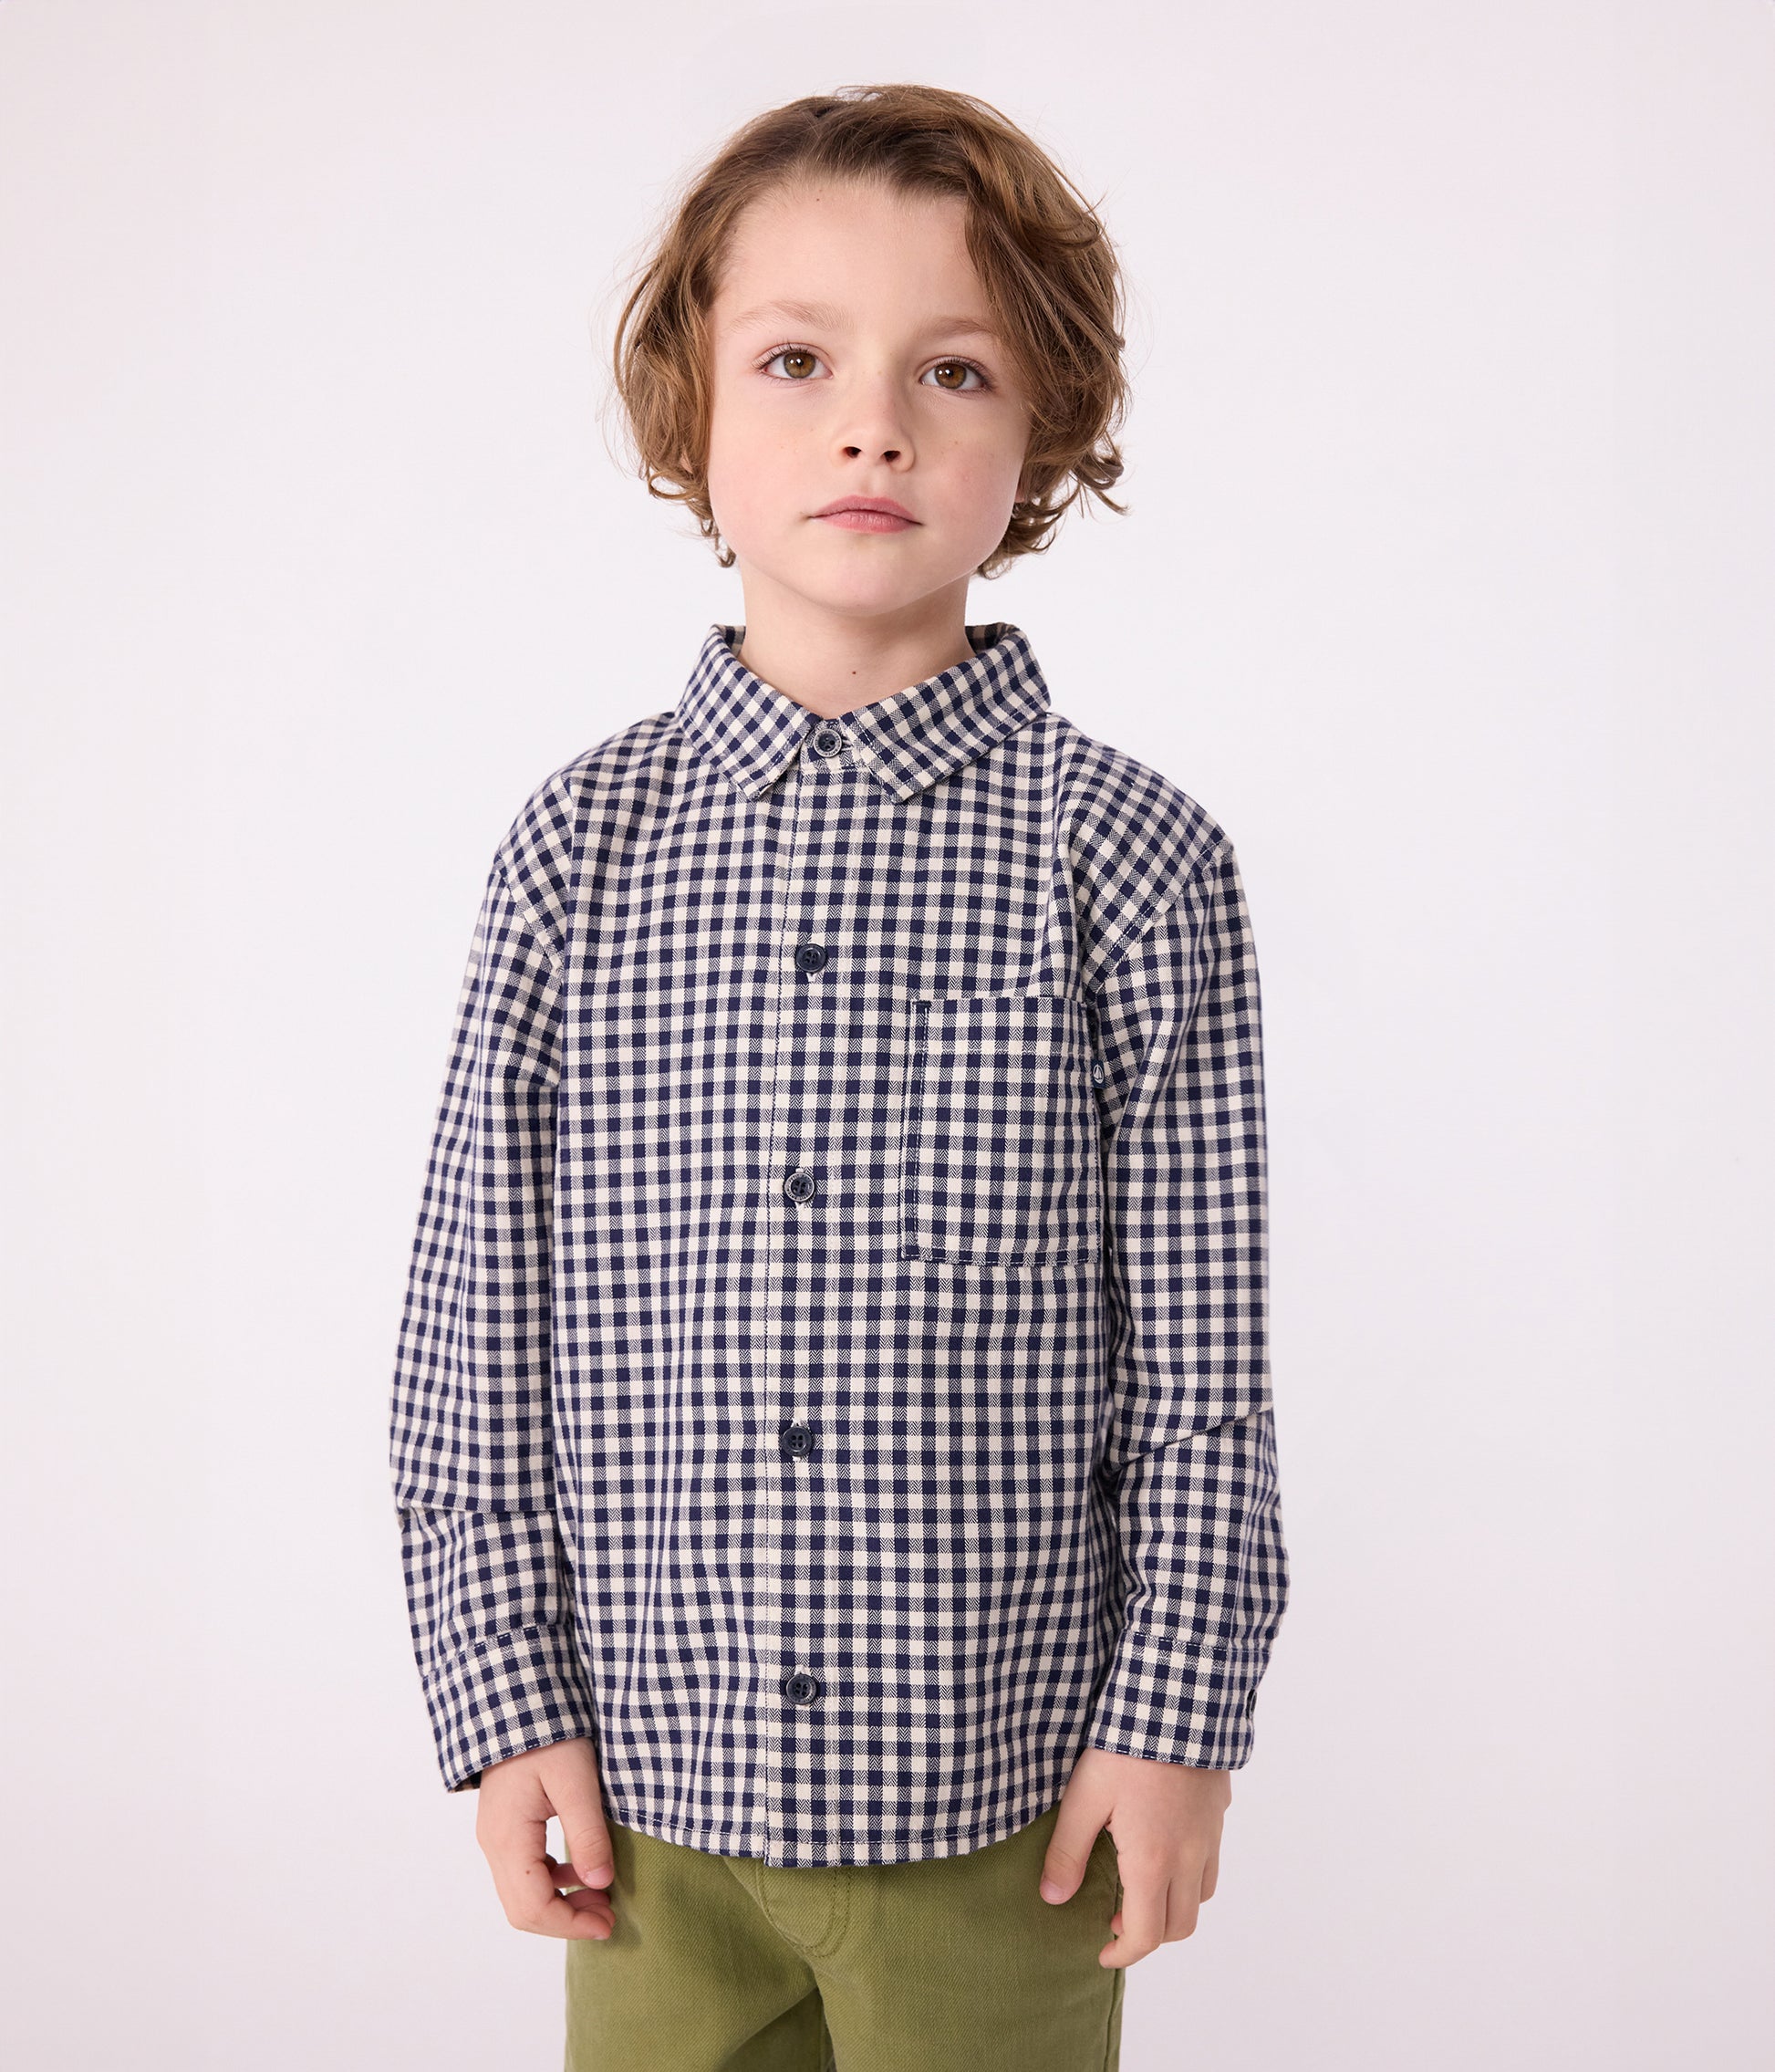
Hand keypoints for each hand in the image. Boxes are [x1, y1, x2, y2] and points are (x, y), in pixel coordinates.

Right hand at [475, 1737, 617, 1939]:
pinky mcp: (504, 1827)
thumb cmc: (548, 1732)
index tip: (608, 1924)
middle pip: (522, 1909)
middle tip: (608, 1918)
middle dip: (566, 1920)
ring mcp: (495, 1836)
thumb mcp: (577, 1780)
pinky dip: (551, 1882)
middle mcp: (493, 1844)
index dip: (570, 1925)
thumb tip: (601, 1884)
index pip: (533, 1907)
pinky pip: (523, 1872)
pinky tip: (579, 1872)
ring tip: (600, 1898)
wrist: (518, 1698)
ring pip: (521, 1894)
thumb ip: (588, 1833)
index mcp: (508, 1837)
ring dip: (560, 1903)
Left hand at [1037, 1745, 1232, 1967]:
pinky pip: (1210, 1864)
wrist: (1178, 1701)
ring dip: (1172, 1907)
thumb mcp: (1084, 1798)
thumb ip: (1067, 1852)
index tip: (1103, 1952)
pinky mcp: (1218, 1814)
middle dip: (1148, 1935)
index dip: (1123, 1954)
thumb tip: (1052, 1898)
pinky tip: (1165, 1852)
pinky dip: (1190, 1878)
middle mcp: (1188, 1858)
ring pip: (1199, 1897)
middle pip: (1179, 1926)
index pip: (1145, 1935)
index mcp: (1153, 1862)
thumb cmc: (1126, 1749)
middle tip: (1115, 1919)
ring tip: (1140, 1888)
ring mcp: (1209, 1836)